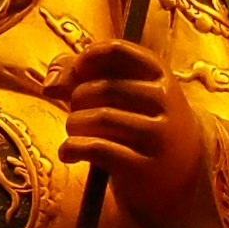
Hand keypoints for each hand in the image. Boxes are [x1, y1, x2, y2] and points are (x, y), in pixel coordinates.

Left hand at [61, 37, 202, 221]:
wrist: (178, 177)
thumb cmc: (139, 126)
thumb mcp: (124, 95)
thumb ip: (82, 76)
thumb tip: (50, 83)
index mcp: (159, 74)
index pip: (118, 50)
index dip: (88, 58)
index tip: (78, 73)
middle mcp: (164, 101)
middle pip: (103, 87)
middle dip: (77, 100)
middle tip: (78, 114)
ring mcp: (157, 135)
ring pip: (99, 118)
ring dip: (73, 125)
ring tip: (74, 134)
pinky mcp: (143, 167)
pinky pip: (96, 148)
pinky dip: (72, 149)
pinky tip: (68, 154)